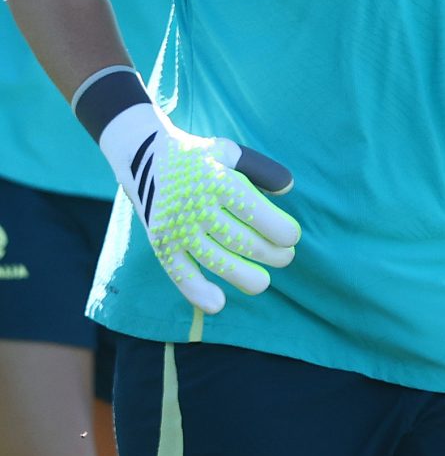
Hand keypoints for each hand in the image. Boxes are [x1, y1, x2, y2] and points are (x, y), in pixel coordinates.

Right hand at [87, 80, 297, 314]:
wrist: (142, 156)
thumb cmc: (198, 157)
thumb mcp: (229, 151)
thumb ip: (260, 168)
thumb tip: (288, 187)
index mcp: (218, 181)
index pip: (256, 212)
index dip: (280, 230)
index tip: (292, 237)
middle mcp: (196, 205)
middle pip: (241, 240)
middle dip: (271, 254)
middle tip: (286, 258)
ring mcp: (176, 226)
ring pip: (216, 260)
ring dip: (245, 276)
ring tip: (263, 282)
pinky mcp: (160, 243)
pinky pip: (179, 272)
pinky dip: (196, 292)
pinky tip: (218, 304)